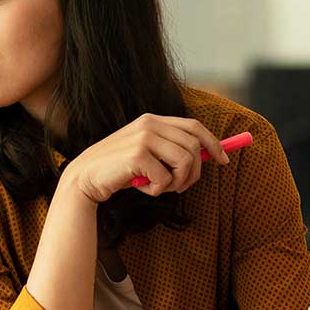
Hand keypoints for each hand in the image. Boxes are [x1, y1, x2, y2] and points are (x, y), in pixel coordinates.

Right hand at [58, 113, 228, 203]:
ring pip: (185, 162)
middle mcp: (149, 123)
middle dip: (194, 172)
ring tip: (158, 187)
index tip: (224, 160)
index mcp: (152, 120)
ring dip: (176, 183)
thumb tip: (207, 155)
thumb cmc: (118, 170)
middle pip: (193, 147)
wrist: (85, 179)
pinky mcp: (138, 155)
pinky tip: (140, 187)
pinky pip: (166, 178)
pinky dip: (157, 190)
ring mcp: (144, 137)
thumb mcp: (146, 154)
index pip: (194, 126)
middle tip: (180, 187)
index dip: (213, 143)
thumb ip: (170, 150)